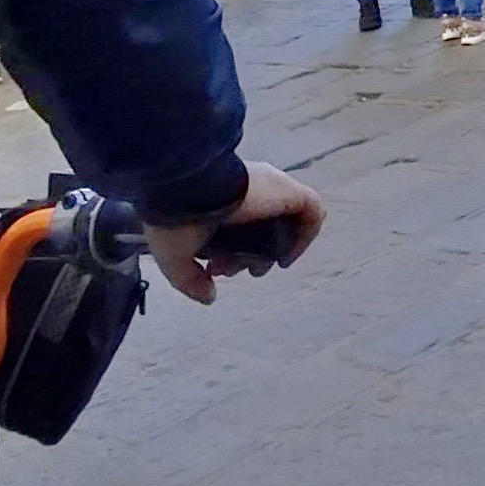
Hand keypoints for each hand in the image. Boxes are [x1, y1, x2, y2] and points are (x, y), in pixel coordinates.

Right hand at [143, 162, 327, 304]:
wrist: (183, 190)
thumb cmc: (172, 217)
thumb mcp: (174, 256)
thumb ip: (190, 281)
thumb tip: (210, 296)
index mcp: (220, 199)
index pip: (237, 227)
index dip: (229, 252)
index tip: (214, 267)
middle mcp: (248, 192)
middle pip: (260, 228)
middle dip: (246, 255)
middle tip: (229, 269)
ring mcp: (271, 189)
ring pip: (285, 221)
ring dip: (273, 249)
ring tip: (254, 267)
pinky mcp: (289, 190)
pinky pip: (312, 210)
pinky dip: (305, 235)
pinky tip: (286, 257)